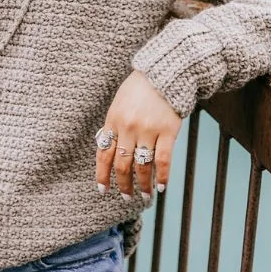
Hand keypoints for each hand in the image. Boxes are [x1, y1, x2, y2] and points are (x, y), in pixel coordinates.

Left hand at [95, 69, 181, 199]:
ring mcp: (148, 130)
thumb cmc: (139, 88)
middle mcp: (127, 128)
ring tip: (144, 196)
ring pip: (142, 165)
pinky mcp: (168, 131)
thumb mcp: (118, 104)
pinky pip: (163, 159)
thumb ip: (114, 126)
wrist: (164, 73)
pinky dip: (163, 176)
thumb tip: (109, 148)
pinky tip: (162, 187)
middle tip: (125, 197)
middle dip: (122, 184)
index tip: (102, 189)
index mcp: (112, 121)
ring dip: (142, 184)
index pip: (103, 153)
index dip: (102, 173)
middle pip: (122, 163)